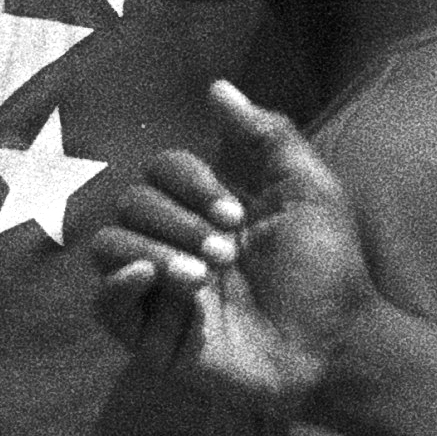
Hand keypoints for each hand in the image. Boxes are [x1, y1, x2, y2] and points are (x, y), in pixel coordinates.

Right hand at [87, 79, 371, 418]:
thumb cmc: (329, 272)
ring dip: (153, 251)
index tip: (236, 214)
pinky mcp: (150, 336)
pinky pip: (101, 304)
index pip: (160, 170)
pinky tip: (150, 279)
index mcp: (207, 209)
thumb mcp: (309, 191)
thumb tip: (217, 86)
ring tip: (202, 278)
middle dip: (177, 223)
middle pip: (131, 203)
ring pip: (108, 245)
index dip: (188, 182)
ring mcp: (159, 289)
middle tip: (226, 254)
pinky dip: (117, 284)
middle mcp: (176, 243)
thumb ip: (266, 135)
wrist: (335, 348)